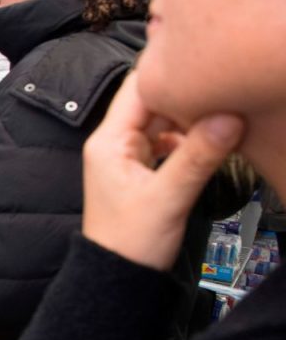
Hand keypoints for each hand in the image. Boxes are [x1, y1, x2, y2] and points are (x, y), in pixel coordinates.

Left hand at [82, 75, 243, 270]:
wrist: (116, 277)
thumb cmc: (130, 242)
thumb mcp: (168, 198)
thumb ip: (198, 156)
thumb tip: (229, 117)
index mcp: (109, 140)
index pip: (138, 88)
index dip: (170, 71)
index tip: (205, 62)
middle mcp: (114, 141)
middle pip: (151, 101)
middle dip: (187, 93)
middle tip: (224, 86)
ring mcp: (126, 155)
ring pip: (161, 121)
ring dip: (190, 116)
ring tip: (225, 109)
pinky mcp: (140, 169)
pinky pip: (166, 141)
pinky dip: (188, 137)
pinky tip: (212, 139)